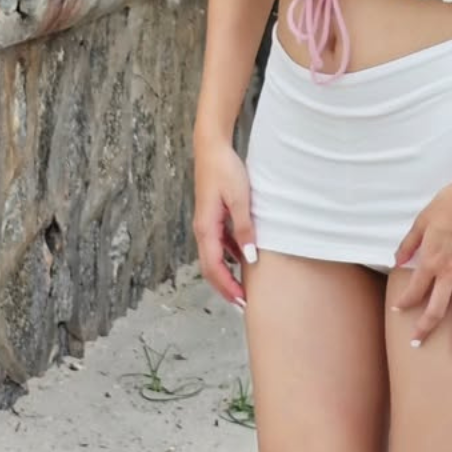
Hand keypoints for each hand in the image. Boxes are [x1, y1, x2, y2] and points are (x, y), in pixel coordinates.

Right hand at [192, 138, 256, 309]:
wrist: (212, 147)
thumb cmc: (225, 170)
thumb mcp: (240, 199)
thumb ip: (244, 228)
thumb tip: (250, 258)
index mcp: (206, 228)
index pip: (214, 267)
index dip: (227, 287)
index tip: (241, 302)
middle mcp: (202, 229)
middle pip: (210, 267)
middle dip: (225, 287)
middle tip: (243, 304)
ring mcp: (206, 223)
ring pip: (214, 257)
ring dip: (226, 274)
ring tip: (243, 288)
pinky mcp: (212, 216)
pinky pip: (219, 244)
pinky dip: (229, 256)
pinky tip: (243, 259)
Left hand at [391, 179, 451, 362]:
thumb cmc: (448, 203)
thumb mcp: (421, 221)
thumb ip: (408, 244)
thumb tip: (396, 262)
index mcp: (431, 260)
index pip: (414, 291)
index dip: (404, 303)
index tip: (398, 310)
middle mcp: (450, 272)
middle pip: (437, 309)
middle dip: (426, 329)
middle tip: (418, 344)